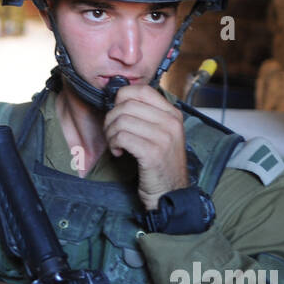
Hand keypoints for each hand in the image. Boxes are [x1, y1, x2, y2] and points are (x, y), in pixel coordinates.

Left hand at [102, 83, 188, 210]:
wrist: (171, 193)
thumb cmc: (161, 163)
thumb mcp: (161, 133)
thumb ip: (147, 115)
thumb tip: (119, 101)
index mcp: (173, 114)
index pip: (142, 90)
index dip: (122, 98)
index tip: (117, 113)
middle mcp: (171, 122)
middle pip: (127, 105)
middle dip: (111, 118)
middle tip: (111, 133)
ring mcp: (164, 137)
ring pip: (122, 120)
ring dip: (110, 133)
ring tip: (115, 144)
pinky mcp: (153, 153)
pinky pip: (122, 137)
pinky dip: (114, 144)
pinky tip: (119, 152)